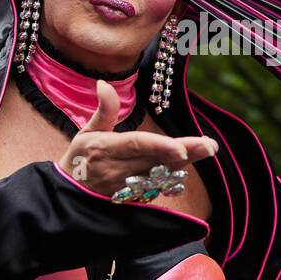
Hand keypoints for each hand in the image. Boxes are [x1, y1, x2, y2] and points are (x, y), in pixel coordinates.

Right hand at [57, 81, 217, 197]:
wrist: (70, 195)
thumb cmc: (79, 159)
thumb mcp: (86, 132)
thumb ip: (103, 110)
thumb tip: (103, 83)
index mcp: (106, 149)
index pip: (136, 146)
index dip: (159, 147)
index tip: (180, 148)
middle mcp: (119, 169)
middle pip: (157, 160)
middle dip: (185, 153)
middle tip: (210, 146)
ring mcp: (128, 186)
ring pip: (162, 173)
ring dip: (186, 163)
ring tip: (208, 149)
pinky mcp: (135, 196)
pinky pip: (159, 185)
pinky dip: (175, 174)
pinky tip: (193, 160)